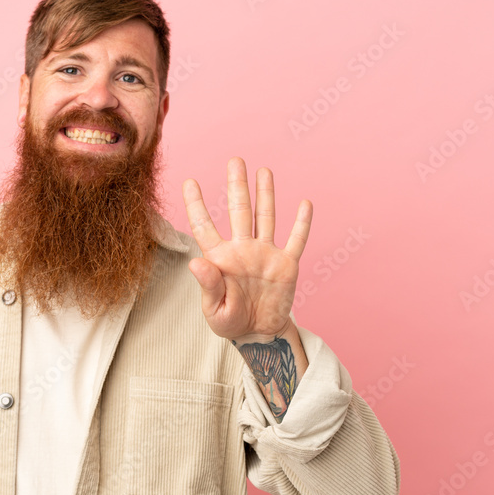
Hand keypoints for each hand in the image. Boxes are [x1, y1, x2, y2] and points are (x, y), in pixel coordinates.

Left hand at [182, 157, 312, 340]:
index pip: (204, 226)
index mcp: (219, 258)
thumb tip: (195, 262)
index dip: (196, 205)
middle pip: (239, 211)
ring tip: (263, 171)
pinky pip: (295, 240)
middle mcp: (242, 249)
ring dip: (265, 194)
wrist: (258, 333)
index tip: (189, 182)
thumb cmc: (230, 321)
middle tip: (235, 160)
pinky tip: (304, 203)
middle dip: (237, 185)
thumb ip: (208, 285)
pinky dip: (301, 223)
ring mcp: (265, 254)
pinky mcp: (286, 265)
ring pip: (265, 218)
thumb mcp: (214, 309)